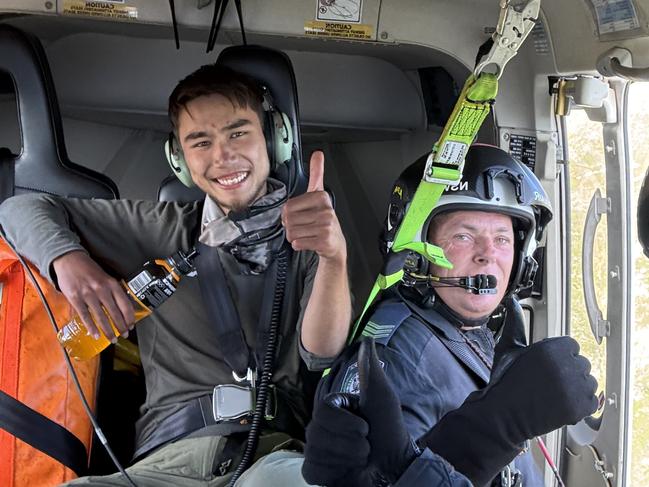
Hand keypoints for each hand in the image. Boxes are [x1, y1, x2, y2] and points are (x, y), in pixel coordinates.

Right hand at [53, 250, 134, 340]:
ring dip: (108, 330)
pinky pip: (85, 316)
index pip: (125, 304)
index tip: (131, 326)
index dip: (129, 318)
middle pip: (115, 313)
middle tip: (124, 336)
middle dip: (121, 327)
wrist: (69, 260)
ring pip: (101, 317)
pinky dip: (91, 327)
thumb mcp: (106, 278)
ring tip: (112, 339)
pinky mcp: (75, 298)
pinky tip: (95, 335)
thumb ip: (113, 291)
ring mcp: (88, 294)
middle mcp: (102, 290)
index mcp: (112, 284)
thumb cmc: (90, 270)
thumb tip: (121, 308)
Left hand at [282, 151, 345, 262]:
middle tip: (301, 226)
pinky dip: (299, 245)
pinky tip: (308, 241)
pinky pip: (298, 243)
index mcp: (321, 197)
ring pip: (292, 232)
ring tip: (305, 234)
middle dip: (290, 226)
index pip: (289, 205)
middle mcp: (325, 211)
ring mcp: (326, 226)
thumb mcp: (319, 194)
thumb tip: (318, 154)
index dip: (288, 213)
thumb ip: (317, 174)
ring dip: (293, 236)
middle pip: (289, 219)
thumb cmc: (323, 219)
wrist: (334, 243)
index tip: (298, 215)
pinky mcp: (324, 241)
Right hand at [302, 339, 416, 485]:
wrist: (393, 468)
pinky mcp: (315, 470)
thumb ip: (370, 369)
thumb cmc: (389, 431)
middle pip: (317, 431)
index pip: (323, 409)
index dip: (346, 422)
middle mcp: (321, 426)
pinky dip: (333, 471)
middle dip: (350, 442)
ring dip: (346, 458)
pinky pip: (312, 469)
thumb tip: (366, 338)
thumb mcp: (381, 397)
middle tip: (365, 444)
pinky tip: (344, 471)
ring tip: (359, 458)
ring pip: (315, 450)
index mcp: (333, 408)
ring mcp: (316, 448)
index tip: (364, 426)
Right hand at [420, 297, 597, 485]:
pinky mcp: (580, 407)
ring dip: (576, 388)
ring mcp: (574, 388)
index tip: (547, 367)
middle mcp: (565, 366)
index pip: (571, 346)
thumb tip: (512, 303)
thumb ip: (516, 324)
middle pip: (581, 363)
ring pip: (588, 381)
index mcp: (550, 348)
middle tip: (547, 382)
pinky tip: (560, 404)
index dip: (559, 357)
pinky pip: (592, 401)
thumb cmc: (505, 381)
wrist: (503, 414)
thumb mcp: (508, 349)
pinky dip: (580, 405)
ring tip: (554, 394)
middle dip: (568, 372)